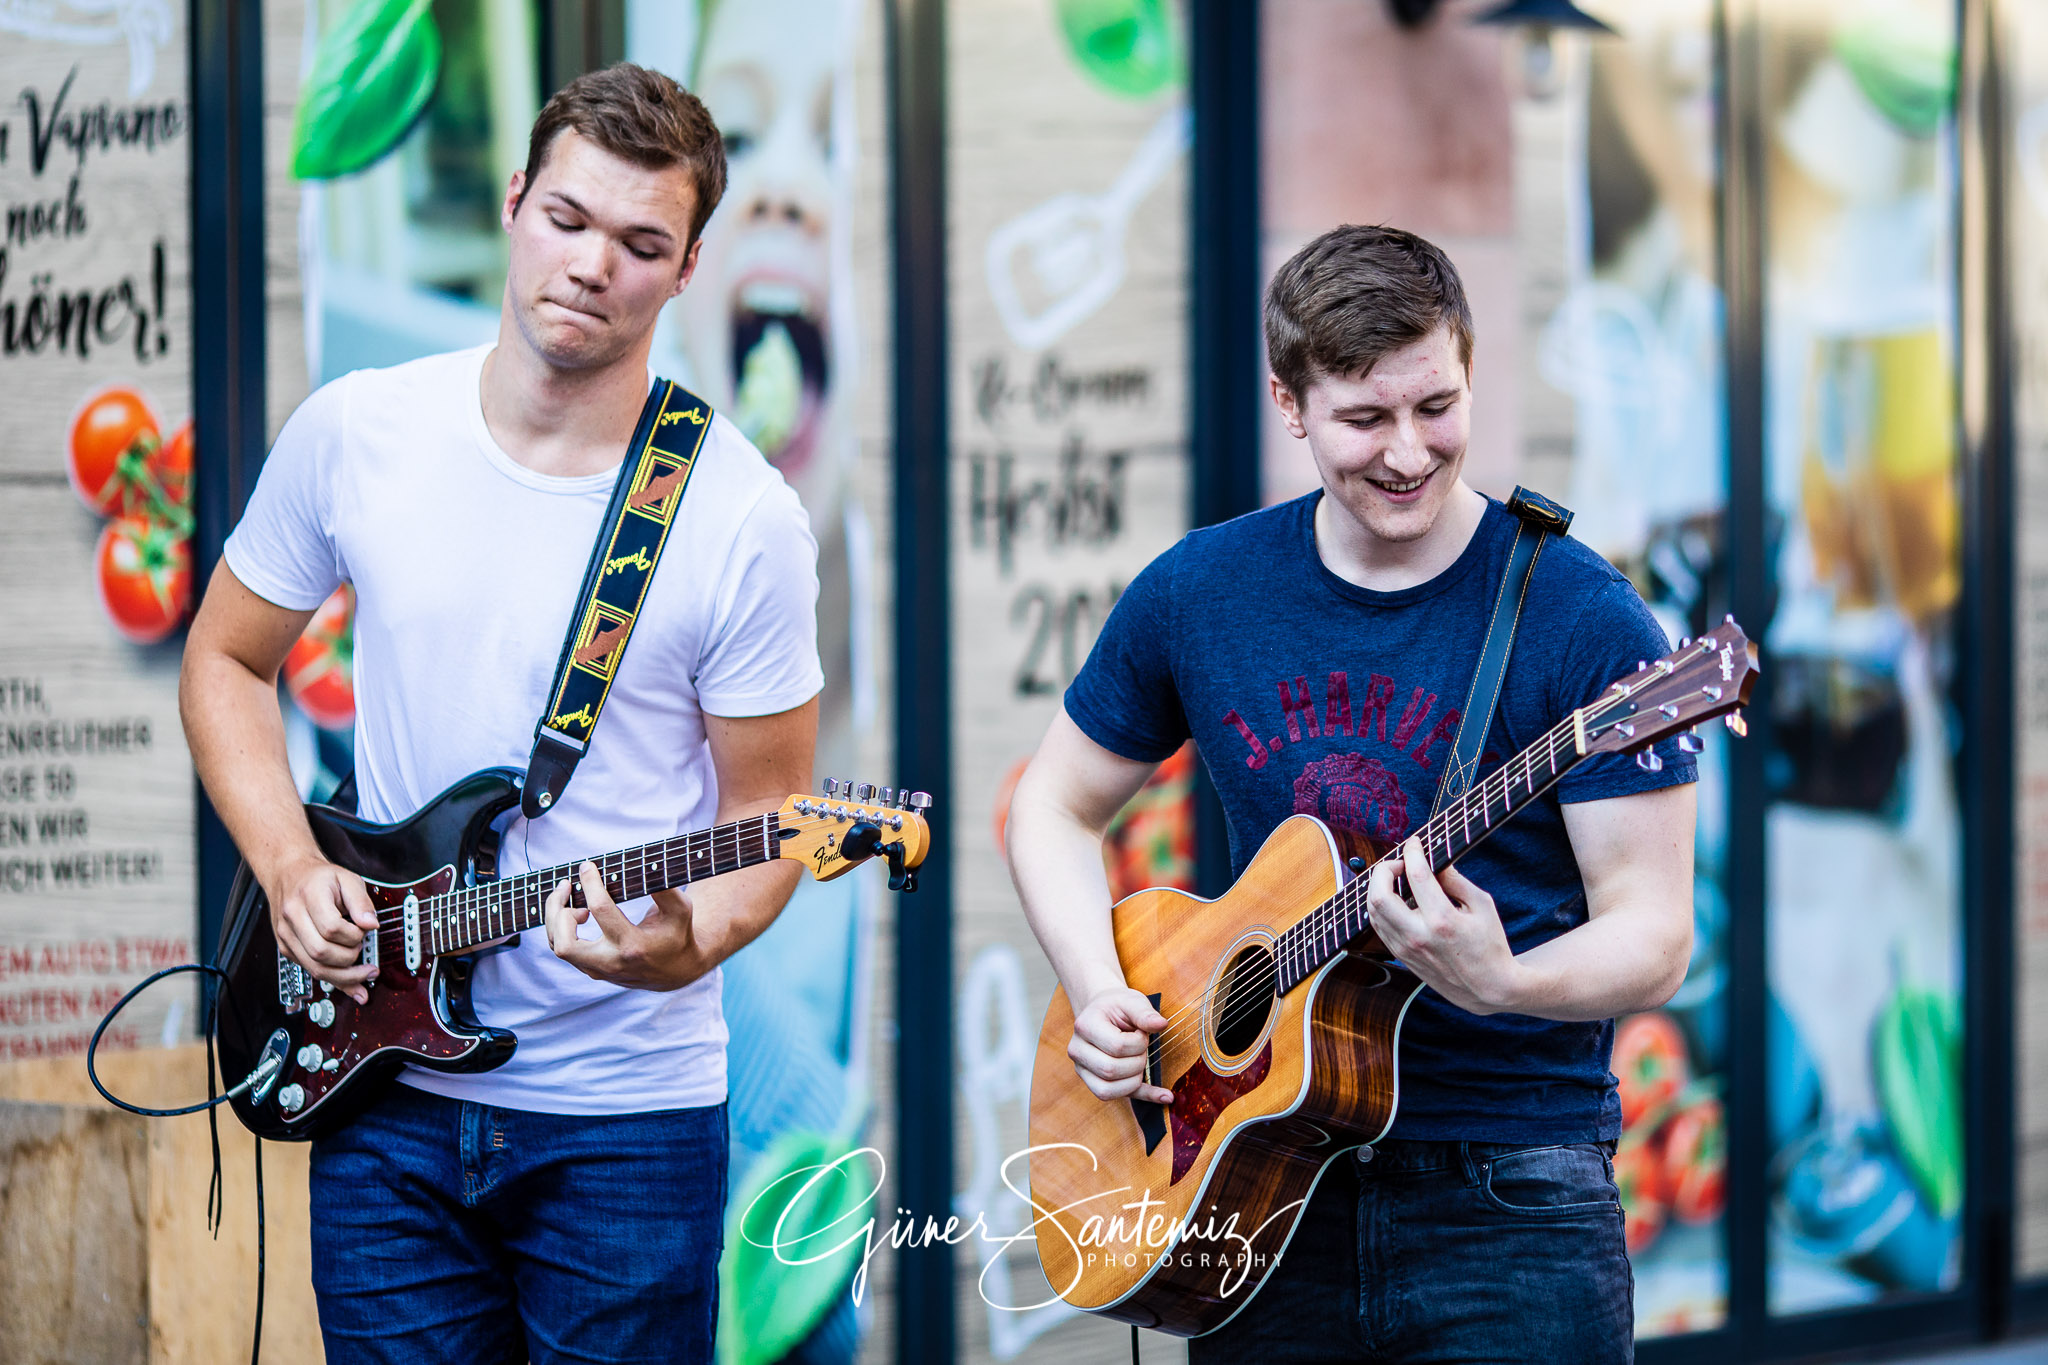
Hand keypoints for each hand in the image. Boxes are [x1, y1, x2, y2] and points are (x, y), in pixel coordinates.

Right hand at [270, 854, 378, 1003]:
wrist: (288, 874)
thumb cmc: (319, 877)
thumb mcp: (347, 878)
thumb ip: (361, 901)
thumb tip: (372, 924)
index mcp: (308, 897)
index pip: (331, 928)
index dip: (353, 935)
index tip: (365, 931)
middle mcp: (292, 918)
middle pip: (321, 952)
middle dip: (349, 957)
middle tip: (363, 949)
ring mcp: (286, 936)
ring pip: (314, 968)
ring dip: (344, 976)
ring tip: (365, 973)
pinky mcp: (287, 948)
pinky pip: (309, 970)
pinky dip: (333, 979)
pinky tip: (350, 982)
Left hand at [545, 861, 706, 989]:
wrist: (676, 970)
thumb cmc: (677, 933)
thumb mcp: (680, 909)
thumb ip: (664, 888)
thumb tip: (646, 864)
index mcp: (633, 946)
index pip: (600, 910)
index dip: (590, 883)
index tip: (587, 866)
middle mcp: (611, 962)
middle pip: (564, 944)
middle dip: (557, 910)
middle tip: (567, 887)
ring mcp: (598, 970)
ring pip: (557, 947)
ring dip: (555, 917)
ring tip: (570, 897)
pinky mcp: (590, 970)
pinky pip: (562, 948)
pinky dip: (560, 926)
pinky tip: (574, 910)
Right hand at [1068, 985, 1171, 1104]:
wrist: (1102, 1012)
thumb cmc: (1117, 1007)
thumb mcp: (1132, 1002)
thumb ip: (1145, 1013)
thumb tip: (1161, 1024)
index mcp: (1085, 1026)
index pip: (1116, 1046)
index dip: (1138, 1042)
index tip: (1141, 1033)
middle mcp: (1077, 1050)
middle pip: (1110, 1070)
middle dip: (1137, 1062)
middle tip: (1141, 1048)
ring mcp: (1082, 1069)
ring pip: (1107, 1090)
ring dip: (1134, 1080)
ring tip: (1138, 1061)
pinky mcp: (1093, 1083)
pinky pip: (1115, 1098)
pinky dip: (1144, 1097)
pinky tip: (1165, 1096)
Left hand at [1366, 836, 1522, 1015]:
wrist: (1487, 988)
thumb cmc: (1489, 945)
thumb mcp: (1482, 906)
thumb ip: (1456, 880)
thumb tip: (1434, 860)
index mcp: (1442, 921)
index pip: (1417, 876)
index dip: (1412, 852)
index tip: (1415, 843)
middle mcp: (1418, 936)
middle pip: (1379, 895)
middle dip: (1383, 869)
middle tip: (1398, 862)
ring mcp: (1406, 949)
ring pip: (1373, 911)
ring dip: (1379, 887)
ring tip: (1397, 878)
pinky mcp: (1401, 956)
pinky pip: (1379, 926)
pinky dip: (1381, 906)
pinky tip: (1395, 898)